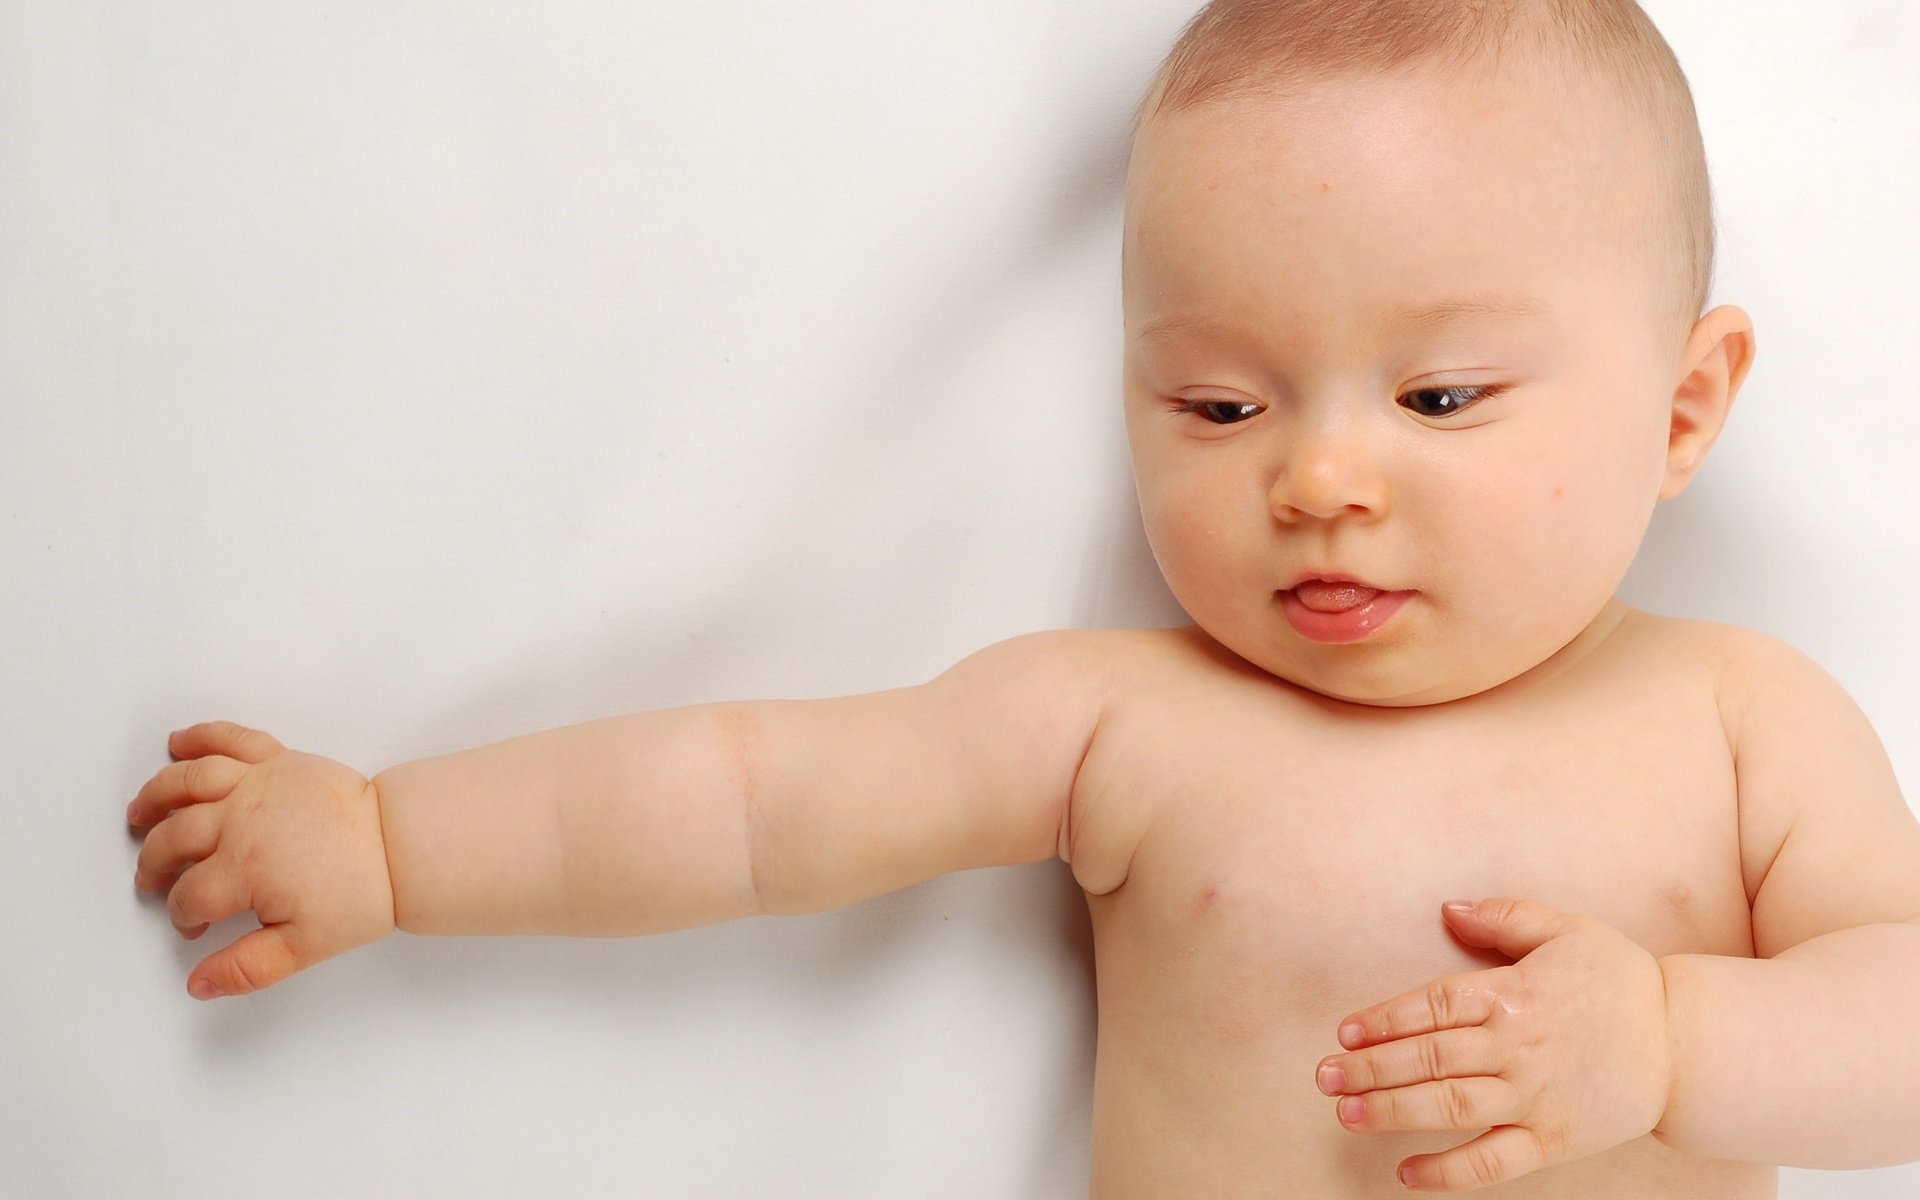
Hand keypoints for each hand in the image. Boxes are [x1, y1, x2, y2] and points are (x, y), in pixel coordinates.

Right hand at [128, 721, 394, 1000]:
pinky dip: (202, 736)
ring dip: (156, 796)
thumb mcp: (305, 945)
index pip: (190, 896)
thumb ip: (249, 968)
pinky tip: (180, 742)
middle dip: (156, 862)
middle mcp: (241, 820)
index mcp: (244, 868)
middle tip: (153, 878)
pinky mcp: (280, 760)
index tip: (194, 926)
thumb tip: (200, 984)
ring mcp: (259, 784)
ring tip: (140, 813)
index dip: (184, 916)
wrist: (400, 844)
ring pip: (188, 783)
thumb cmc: (361, 892)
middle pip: (175, 838)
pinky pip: (232, 741)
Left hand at [1315, 898, 1670, 1192]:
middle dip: (1369, 1068)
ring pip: (1449, 1107)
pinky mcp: (1554, 1140)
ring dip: (1392, 1111)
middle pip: (1429, 1058)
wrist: (1689, 1043)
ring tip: (1347, 1113)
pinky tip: (1407, 1174)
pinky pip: (1493, 1162)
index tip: (1345, 1032)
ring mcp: (1534, 1098)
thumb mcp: (1566, 928)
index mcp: (1513, 994)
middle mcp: (1516, 1048)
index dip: (1383, 1020)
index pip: (1432, 1006)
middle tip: (1324, 1076)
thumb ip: (1503, 916)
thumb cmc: (1622, 980)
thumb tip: (1449, 909)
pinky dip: (1448, 1173)